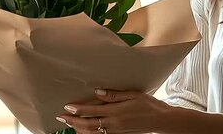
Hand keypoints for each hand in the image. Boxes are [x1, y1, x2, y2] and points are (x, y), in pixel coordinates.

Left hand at [57, 88, 176, 133]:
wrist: (161, 121)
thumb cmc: (149, 105)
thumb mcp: (133, 94)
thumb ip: (114, 94)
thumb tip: (97, 91)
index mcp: (116, 112)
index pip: (92, 111)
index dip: (78, 109)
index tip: (67, 107)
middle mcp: (114, 124)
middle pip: (88, 125)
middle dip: (73, 121)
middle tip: (61, 117)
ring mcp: (116, 132)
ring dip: (79, 129)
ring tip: (70, 124)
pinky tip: (84, 131)